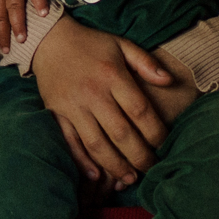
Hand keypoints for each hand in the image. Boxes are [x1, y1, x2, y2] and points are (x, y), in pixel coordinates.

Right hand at [27, 16, 175, 188]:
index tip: (164, 145)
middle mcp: (93, 93)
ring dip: (115, 165)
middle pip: (121, 133)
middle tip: (151, 169)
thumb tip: (169, 80)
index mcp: (112, 75)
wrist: (48, 40)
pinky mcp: (56, 114)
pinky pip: (70, 142)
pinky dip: (82, 161)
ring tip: (129, 179)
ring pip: (96, 143)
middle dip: (139, 156)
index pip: (140, 111)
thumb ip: (146, 62)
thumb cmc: (90, 44)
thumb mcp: (121, 44)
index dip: (156, 132)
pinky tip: (97, 175)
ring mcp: (73, 106)